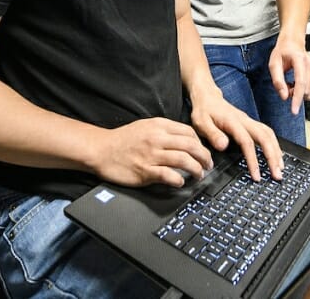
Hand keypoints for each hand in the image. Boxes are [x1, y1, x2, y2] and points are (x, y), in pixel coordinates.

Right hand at [93, 118, 212, 187]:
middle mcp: (157, 139)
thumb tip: (184, 140)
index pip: (189, 132)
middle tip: (208, 165)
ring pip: (184, 160)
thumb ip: (165, 131)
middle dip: (204, 157)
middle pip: (191, 146)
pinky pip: (168, 175)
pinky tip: (181, 182)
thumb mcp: (146, 126)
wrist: (101, 149)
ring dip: (196, 169)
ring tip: (199, 175)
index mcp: (159, 126)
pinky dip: (179, 180)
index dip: (200, 143)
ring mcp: (151, 155)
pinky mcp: (145, 171)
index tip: (203, 152)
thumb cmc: (123, 139)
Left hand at [188, 90, 283, 181]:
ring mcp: (249, 121)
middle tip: (277, 175)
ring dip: (276, 151)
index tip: (256, 175)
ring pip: (269, 134)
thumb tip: (224, 146)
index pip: (247, 142)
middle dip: (273, 157)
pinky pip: (267, 133)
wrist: (207, 96)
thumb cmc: (203, 111)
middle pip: (265, 137)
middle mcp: (245, 120)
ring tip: (280, 168)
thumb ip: (212, 134)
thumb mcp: (201, 122)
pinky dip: (274, 144)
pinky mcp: (251, 123)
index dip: (253, 160)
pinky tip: (276, 155)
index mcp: (233, 122)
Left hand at [269, 39, 309, 115]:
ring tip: (291, 83)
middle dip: (294, 94)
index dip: (297, 99)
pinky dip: (304, 90)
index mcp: (299, 60)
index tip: (294, 110)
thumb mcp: (273, 65)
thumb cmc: (282, 53)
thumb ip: (277, 81)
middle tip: (285, 86)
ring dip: (299, 92)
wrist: (292, 44)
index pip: (300, 82)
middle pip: (305, 90)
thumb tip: (284, 96)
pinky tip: (298, 83)